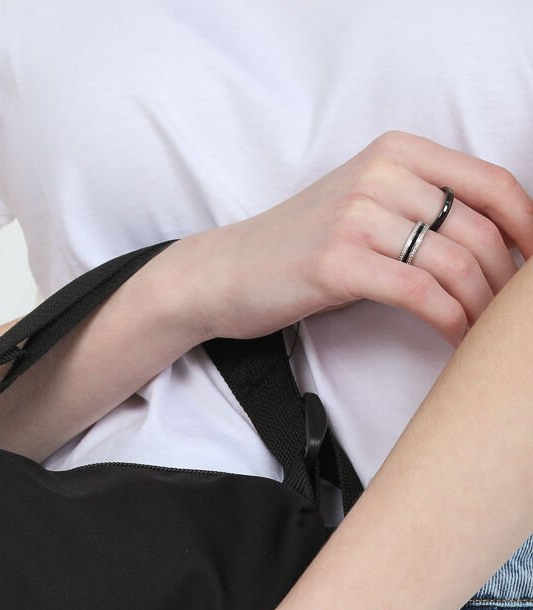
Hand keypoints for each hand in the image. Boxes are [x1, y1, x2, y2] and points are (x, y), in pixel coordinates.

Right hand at [169, 130, 532, 347]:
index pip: (491, 181)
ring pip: (456, 263)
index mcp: (397, 152)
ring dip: (481, 307)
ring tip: (483, 336)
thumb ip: (420, 208)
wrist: (224, 273)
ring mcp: (359, 216)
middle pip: (479, 227)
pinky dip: (450, 322)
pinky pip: (421, 294)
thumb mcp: (365, 208)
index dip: (529, 225)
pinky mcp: (340, 263)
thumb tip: (492, 242)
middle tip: (509, 318)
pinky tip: (456, 340)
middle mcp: (382, 174)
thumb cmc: (299, 250)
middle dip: (505, 280)